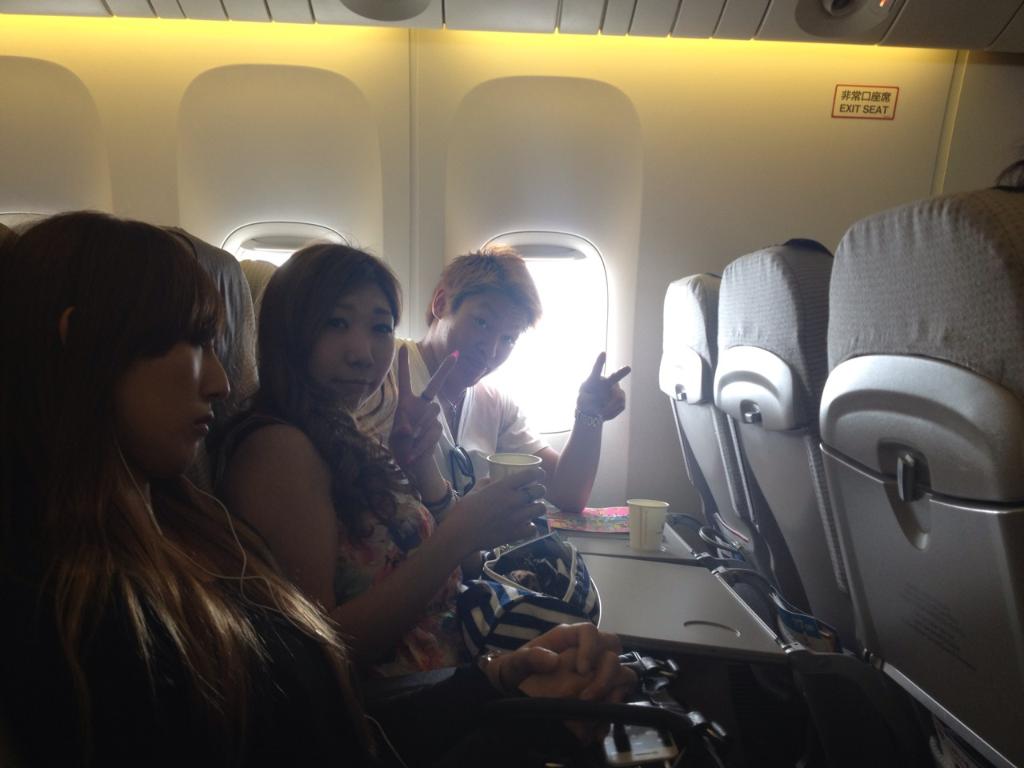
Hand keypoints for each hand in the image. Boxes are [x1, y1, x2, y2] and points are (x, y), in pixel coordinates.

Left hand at [389, 346, 456, 480]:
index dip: (404, 365)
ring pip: (431, 413)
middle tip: (455, 355)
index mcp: (406, 403)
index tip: (403, 347)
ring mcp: (431, 416)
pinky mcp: (437, 428)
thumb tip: (409, 429)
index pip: (406, 381)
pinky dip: (422, 444)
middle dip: (445, 370)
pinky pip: (432, 432)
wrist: (415, 465)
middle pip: (435, 385)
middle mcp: (421, 406)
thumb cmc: (401, 448)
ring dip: (419, 429)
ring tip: (409, 443)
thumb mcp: (395, 439)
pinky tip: (414, 455)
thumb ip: (401, 431)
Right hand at [443, 467, 546, 551]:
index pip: (530, 475)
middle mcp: (513, 500)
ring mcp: (517, 517)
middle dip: (540, 490)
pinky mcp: (516, 533)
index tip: (539, 475)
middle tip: (535, 493)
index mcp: (503, 487)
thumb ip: (485, 483)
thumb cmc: (464, 510)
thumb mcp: (474, 491)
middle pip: (540, 491)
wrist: (461, 533)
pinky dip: (530, 526)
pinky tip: (525, 525)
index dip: (538, 473)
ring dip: (537, 507)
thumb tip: (491, 479)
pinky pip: (533, 528)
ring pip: (541, 509)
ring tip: (532, 509)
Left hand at [486, 625, 637, 744]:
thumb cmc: (516, 670)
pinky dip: (611, 706)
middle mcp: (586, 648)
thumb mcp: (516, 663)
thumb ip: (529, 658)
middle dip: (607, 669)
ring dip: (613, 688)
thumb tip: (553, 659)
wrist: (513, 690)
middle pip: (612, 645)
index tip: (582, 670)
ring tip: (595, 708)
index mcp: (568, 637)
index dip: (591, 648)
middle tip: (590, 694)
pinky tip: (597, 725)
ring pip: (620, 668)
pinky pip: (618, 692)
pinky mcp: (599, 688)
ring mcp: (595, 668)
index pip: (590, 631)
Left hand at [576, 352, 630, 422]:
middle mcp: (606, 383)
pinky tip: (605, 413)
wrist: (592, 412)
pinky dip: (612, 412)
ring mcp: (615, 390)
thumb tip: (601, 403)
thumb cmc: (584, 403)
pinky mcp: (621, 399)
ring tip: (600, 412)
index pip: (596, 370)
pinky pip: (621, 405)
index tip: (603, 353)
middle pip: (614, 377)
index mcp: (593, 381)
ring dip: (610, 407)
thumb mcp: (581, 402)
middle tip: (628, 368)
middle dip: (622, 372)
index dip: (600, 362)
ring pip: (618, 397)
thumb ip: (588, 402)